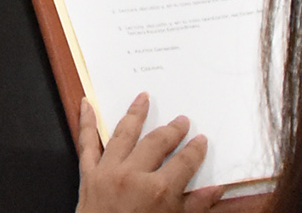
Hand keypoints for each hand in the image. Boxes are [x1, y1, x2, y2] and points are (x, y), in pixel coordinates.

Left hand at [74, 93, 222, 212]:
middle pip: (157, 143)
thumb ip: (195, 206)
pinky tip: (86, 104)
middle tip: (181, 121)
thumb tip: (216, 190)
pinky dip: (85, 122)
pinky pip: (86, 144)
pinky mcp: (88, 175)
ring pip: (124, 134)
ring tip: (143, 98)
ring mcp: (109, 172)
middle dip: (172, 130)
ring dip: (135, 113)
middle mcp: (134, 175)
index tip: (200, 140)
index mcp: (159, 190)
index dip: (195, 150)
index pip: (185, 162)